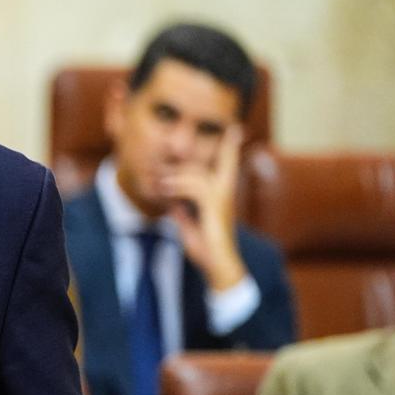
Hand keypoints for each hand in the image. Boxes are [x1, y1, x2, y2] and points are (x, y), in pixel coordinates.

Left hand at [157, 125, 246, 292]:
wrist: (219, 266)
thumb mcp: (189, 227)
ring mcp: (222, 197)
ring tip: (157, 186)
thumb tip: (172, 205)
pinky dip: (176, 188)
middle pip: (202, 166)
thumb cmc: (206, 249)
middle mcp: (226, 192)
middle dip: (179, 168)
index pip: (228, 164)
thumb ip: (182, 214)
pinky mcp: (215, 205)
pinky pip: (193, 187)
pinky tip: (164, 193)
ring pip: (196, 174)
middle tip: (156, 176)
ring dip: (174, 179)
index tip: (237, 128)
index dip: (231, 146)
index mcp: (222, 195)